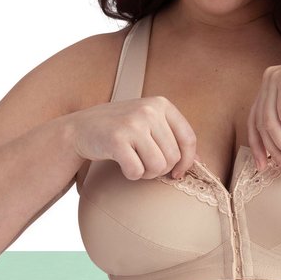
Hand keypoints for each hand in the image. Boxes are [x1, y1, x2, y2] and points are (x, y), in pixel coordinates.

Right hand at [68, 96, 199, 180]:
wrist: (79, 128)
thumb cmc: (119, 129)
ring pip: (158, 166)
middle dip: (160, 169)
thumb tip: (201, 161)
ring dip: (146, 173)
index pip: (188, 139)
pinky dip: (131, 175)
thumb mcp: (148, 123)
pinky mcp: (116, 140)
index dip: (187, 161)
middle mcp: (148, 110)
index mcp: (161, 104)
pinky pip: (137, 171)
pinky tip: (123, 165)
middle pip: (173, 157)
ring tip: (135, 164)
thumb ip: (172, 136)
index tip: (178, 173)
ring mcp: (132, 124)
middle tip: (144, 164)